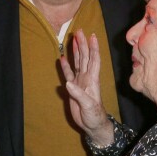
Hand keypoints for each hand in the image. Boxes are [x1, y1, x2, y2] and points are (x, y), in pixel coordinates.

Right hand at [59, 29, 113, 146]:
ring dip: (76, 51)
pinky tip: (62, 57)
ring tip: (73, 39)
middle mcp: (87, 77)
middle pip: (85, 57)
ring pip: (78, 62)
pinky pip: (69, 74)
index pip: (94, 60)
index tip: (92, 36)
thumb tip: (67, 83)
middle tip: (79, 31)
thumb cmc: (94, 115)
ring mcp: (80, 81)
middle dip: (83, 44)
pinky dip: (66, 65)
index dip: (93, 48)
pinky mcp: (73, 88)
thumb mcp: (88, 106)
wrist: (92, 124)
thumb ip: (78, 94)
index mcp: (92, 80)